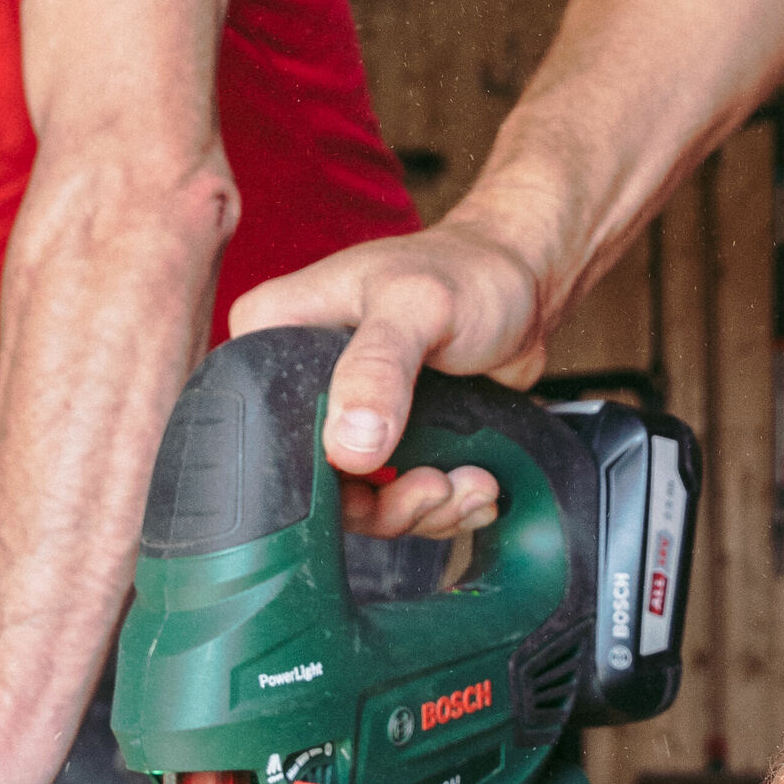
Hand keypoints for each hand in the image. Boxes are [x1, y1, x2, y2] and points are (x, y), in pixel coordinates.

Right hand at [230, 215, 548, 505]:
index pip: (259, 426)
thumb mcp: (417, 305)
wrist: (524, 287)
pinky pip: (398, 500)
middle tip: (435, 487)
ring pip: (360, 502)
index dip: (310, 473)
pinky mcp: (387, 441)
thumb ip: (379, 368)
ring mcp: (344, 416)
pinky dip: (442, 508)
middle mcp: (298, 383)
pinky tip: (476, 484)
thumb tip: (347, 445)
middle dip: (383, 504)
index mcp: (274, 333)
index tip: (373, 475)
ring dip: (423, 510)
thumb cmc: (468, 273)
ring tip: (471, 484)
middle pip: (312, 481)